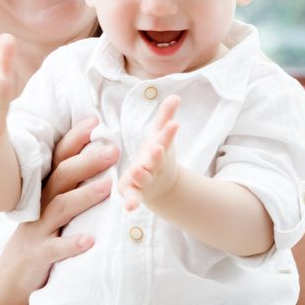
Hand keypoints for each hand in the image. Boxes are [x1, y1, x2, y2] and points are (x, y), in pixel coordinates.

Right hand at [0, 117, 116, 304]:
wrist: (10, 278)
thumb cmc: (38, 238)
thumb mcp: (50, 209)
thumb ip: (67, 187)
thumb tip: (94, 159)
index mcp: (46, 192)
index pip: (60, 159)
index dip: (75, 139)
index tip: (95, 120)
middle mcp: (41, 206)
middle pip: (63, 177)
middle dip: (87, 162)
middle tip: (113, 150)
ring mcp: (38, 230)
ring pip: (61, 208)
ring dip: (84, 196)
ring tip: (108, 187)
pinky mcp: (39, 255)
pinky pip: (55, 249)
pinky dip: (72, 244)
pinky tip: (90, 241)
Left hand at [120, 94, 180, 210]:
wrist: (162, 185)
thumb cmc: (157, 154)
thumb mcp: (161, 135)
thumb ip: (165, 116)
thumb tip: (175, 96)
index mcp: (159, 149)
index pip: (165, 139)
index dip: (168, 132)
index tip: (173, 124)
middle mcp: (154, 165)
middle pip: (155, 160)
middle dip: (156, 155)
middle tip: (156, 148)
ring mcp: (145, 179)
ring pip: (143, 178)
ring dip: (141, 175)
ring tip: (137, 170)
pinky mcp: (134, 191)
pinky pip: (133, 197)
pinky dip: (132, 202)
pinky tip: (129, 208)